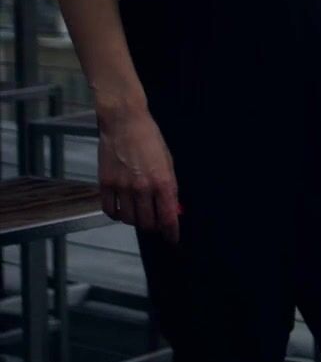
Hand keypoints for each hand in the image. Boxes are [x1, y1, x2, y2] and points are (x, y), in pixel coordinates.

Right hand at [97, 108, 181, 242]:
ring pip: (129, 219)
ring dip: (136, 221)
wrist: (125, 123)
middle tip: (156, 223)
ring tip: (140, 213)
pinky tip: (122, 210)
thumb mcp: (168, 162)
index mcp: (163, 181)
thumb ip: (170, 187)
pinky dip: (117, 215)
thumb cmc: (150, 139)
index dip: (171, 232)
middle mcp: (142, 187)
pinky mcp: (105, 184)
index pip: (168, 217)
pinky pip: (110, 211)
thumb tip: (173, 208)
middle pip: (147, 222)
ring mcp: (122, 187)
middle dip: (154, 227)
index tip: (173, 239)